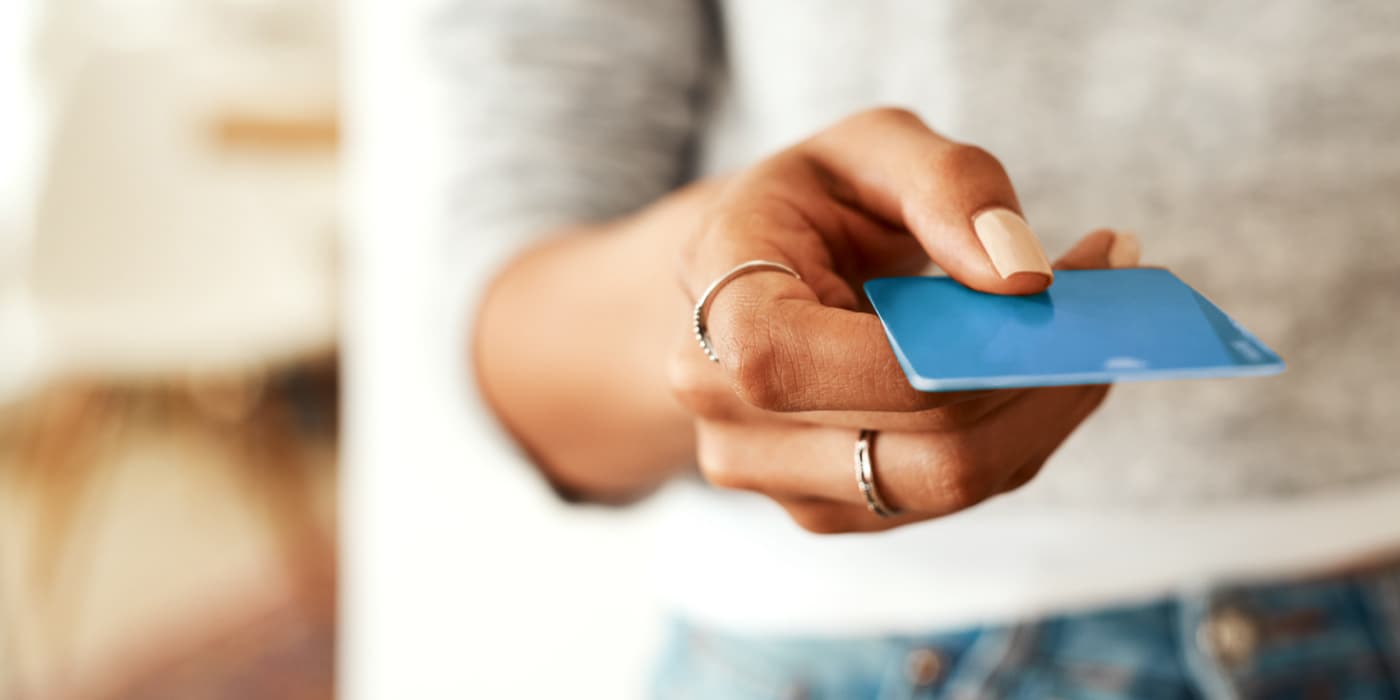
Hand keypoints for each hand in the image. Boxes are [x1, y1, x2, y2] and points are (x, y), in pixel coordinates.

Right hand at [669, 108, 1141, 532]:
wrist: (745, 273)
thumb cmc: (808, 204)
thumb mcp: (869, 147)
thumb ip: (947, 185)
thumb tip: (1026, 279)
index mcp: (719, 308)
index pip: (816, 368)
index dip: (947, 351)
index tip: (1059, 279)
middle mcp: (725, 412)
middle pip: (918, 448)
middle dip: (1039, 378)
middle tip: (1111, 292)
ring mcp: (773, 475)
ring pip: (949, 484)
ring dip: (1042, 409)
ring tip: (1084, 323)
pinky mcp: (828, 506)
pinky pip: (951, 493)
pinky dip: (1016, 432)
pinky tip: (1033, 366)